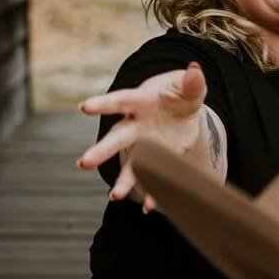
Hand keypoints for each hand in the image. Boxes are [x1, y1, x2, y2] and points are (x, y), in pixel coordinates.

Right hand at [74, 62, 208, 210]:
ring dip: (123, 180)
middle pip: (116, 138)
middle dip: (101, 151)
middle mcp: (137, 125)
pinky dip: (152, 192)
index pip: (119, 101)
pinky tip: (150, 208)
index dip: (103, 104)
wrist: (182, 110)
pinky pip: (152, 176)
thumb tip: (195, 71)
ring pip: (130, 163)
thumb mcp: (189, 86)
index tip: (84, 107)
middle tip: (83, 163)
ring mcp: (145, 144)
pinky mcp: (158, 158)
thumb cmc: (179, 93)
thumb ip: (192, 82)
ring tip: (114, 197)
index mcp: (140, 101)